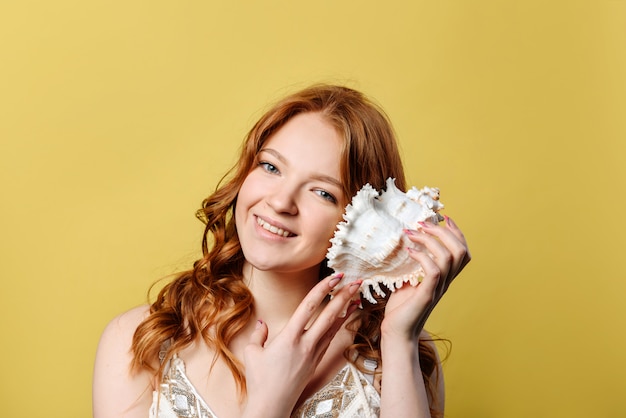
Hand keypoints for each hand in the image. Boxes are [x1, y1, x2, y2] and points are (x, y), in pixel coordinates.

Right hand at [241, 273, 360, 416]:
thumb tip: (262, 323)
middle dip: (343, 296)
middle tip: (356, 281)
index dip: (323, 289)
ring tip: (356, 296)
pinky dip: (339, 326)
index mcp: (289, 337)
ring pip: (333, 327)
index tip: (334, 277)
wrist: (272, 406)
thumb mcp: (252, 353)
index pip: (309, 306)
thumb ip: (259, 334)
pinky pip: (330, 339)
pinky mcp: (316, 362)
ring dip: (345, 310)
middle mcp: (305, 344)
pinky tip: (344, 318)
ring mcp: (313, 354)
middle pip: (329, 315)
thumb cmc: (260, 382)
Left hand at [382, 216, 470, 340]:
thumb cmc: (401, 309)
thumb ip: (411, 266)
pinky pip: (434, 270)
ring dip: (430, 239)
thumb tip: (405, 246)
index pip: (463, 251)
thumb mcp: (407, 281)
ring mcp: (438, 289)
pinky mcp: (427, 295)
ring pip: (449, 257)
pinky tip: (409, 251)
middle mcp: (446, 282)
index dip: (457, 232)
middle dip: (444, 232)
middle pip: (461, 251)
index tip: (444, 218)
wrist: (396, 333)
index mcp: (445, 278)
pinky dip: (422, 256)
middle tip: (423, 223)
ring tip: (411, 232)